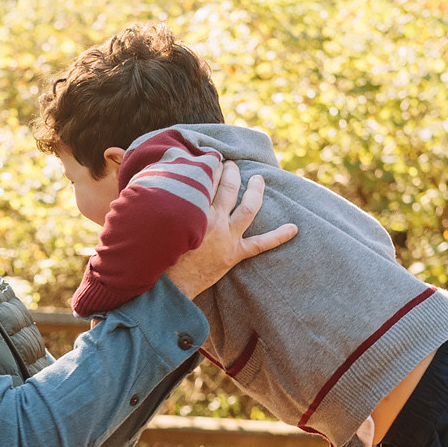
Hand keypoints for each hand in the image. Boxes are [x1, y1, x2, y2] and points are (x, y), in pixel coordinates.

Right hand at [161, 161, 296, 297]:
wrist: (168, 287)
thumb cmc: (158, 254)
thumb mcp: (153, 224)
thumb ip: (158, 204)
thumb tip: (153, 184)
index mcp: (193, 210)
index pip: (206, 179)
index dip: (210, 166)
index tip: (211, 159)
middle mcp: (213, 220)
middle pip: (228, 188)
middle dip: (232, 172)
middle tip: (232, 164)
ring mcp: (227, 237)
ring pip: (248, 208)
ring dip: (256, 191)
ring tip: (260, 180)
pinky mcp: (234, 254)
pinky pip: (260, 244)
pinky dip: (278, 236)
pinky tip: (294, 229)